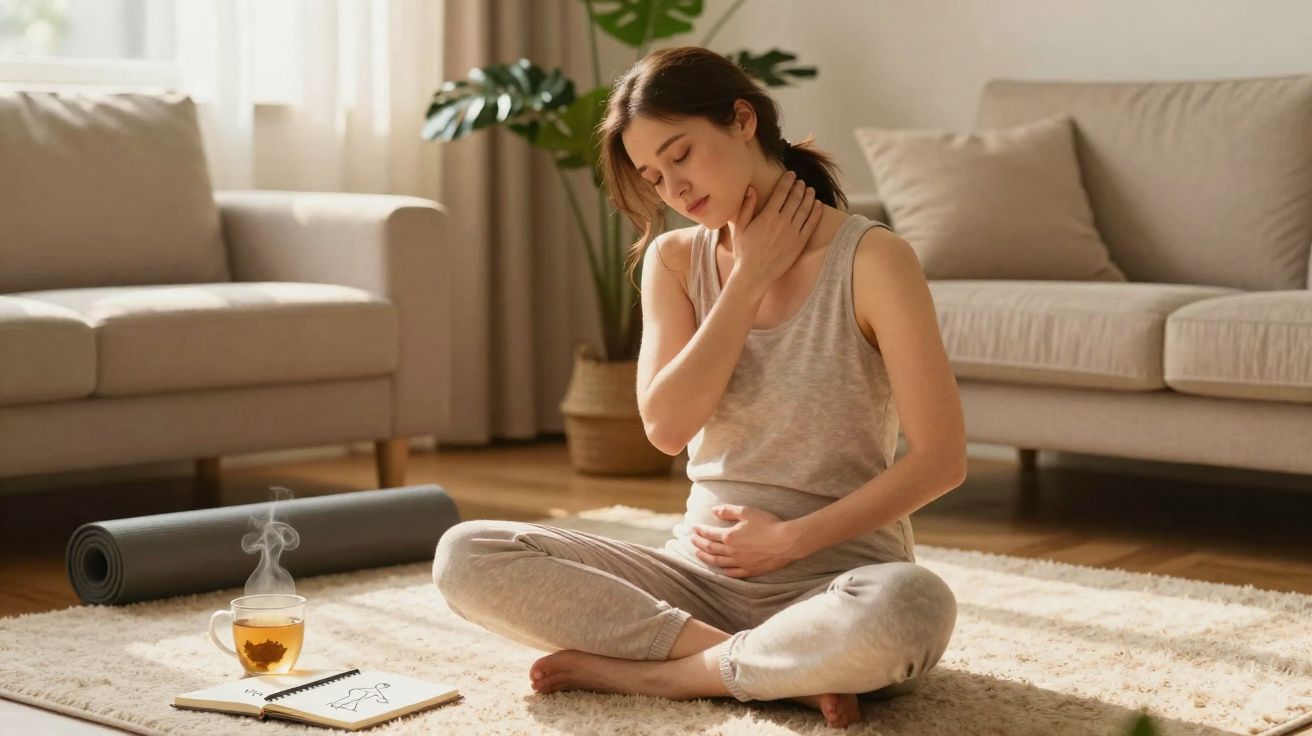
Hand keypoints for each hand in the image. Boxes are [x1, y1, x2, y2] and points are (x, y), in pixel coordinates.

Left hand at [690, 504, 799, 577]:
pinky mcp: (750, 570)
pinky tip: (720, 570)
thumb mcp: (747, 512)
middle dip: (699, 544)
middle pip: (710, 549)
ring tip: (698, 554)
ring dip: (706, 558)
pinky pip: (733, 573)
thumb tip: (713, 510)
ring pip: (718, 562)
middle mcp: (732, 552)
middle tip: (691, 541)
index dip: (700, 531)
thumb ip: (728, 511)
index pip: (709, 534)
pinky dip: (724, 571)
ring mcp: (741, 563)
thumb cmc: (768, 524)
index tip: (694, 528)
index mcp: (730, 536)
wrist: (786, 541)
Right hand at [728, 170, 823, 293]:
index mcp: (767, 216)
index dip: (787, 181)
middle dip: (799, 187)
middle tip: (801, 181)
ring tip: (810, 190)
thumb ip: (746, 207)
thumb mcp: (740, 228)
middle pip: (795, 199)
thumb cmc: (744, 252)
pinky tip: (818, 205)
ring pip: (805, 209)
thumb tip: (751, 188)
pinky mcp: (800, 243)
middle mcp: (782, 222)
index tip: (791, 174)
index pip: (781, 193)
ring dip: (809, 197)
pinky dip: (816, 213)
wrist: (754, 275)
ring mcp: (793, 233)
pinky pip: (811, 224)